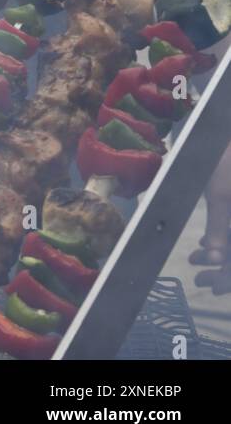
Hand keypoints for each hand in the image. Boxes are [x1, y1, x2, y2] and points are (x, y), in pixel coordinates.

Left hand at [191, 142, 230, 291]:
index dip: (229, 279)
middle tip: (200, 278)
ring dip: (222, 257)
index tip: (212, 289)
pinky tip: (207, 245)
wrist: (226, 135)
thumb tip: (215, 260)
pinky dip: (225, 240)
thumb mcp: (221, 196)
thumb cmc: (227, 163)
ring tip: (195, 259)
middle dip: (224, 271)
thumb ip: (219, 229)